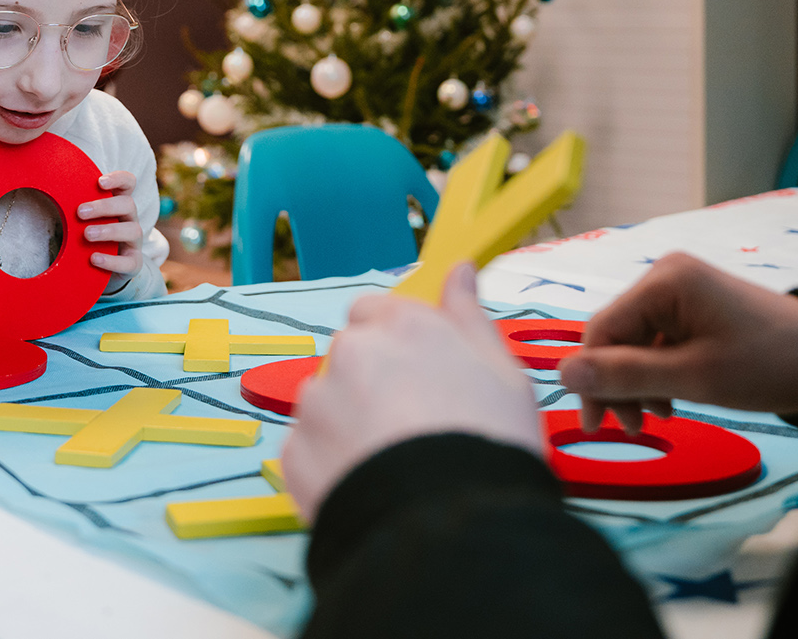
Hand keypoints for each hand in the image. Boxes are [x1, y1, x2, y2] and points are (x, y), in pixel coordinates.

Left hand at [77, 171, 143, 277]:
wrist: (99, 269)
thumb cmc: (87, 237)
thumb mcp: (81, 219)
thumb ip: (73, 206)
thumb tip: (44, 186)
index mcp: (118, 204)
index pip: (128, 183)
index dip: (118, 179)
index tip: (100, 182)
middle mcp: (129, 219)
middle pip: (128, 204)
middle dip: (104, 206)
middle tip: (80, 212)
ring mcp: (134, 242)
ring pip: (133, 231)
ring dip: (109, 231)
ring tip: (86, 234)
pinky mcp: (133, 263)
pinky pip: (129, 262)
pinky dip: (112, 260)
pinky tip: (94, 258)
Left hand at [282, 263, 542, 520]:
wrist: (451, 526)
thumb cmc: (490, 445)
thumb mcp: (503, 373)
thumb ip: (470, 316)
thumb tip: (459, 270)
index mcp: (403, 325)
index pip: (375, 311)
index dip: (394, 342)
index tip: (415, 373)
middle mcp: (352, 352)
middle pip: (349, 356)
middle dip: (369, 383)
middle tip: (411, 428)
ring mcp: (317, 402)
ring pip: (325, 404)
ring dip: (347, 424)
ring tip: (392, 465)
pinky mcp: (294, 452)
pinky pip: (308, 452)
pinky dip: (330, 467)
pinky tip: (368, 487)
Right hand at [559, 252, 797, 433]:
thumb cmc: (766, 366)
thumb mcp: (693, 378)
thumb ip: (626, 375)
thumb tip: (561, 375)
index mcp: (665, 281)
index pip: (603, 331)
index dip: (592, 379)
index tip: (597, 426)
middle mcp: (666, 276)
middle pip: (616, 336)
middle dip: (619, 384)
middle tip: (633, 428)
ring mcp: (681, 291)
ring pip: (634, 343)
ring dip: (638, 383)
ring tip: (659, 418)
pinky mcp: (694, 308)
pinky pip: (657, 342)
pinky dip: (658, 374)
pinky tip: (671, 401)